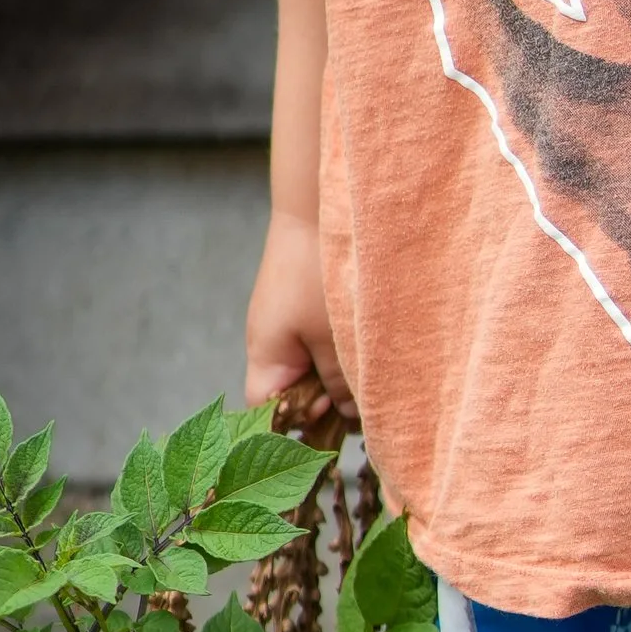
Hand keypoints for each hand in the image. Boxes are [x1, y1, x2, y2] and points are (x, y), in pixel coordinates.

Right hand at [245, 213, 358, 431]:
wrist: (316, 207)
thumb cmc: (318, 271)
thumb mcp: (333, 335)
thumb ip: (339, 380)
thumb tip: (347, 414)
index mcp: (265, 356)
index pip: (265, 412)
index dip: (296, 424)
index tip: (331, 419)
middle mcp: (269, 343)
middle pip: (290, 393)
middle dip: (324, 401)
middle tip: (359, 398)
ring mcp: (285, 323)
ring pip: (310, 366)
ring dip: (336, 372)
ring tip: (365, 370)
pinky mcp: (302, 305)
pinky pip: (317, 341)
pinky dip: (337, 348)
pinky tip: (361, 344)